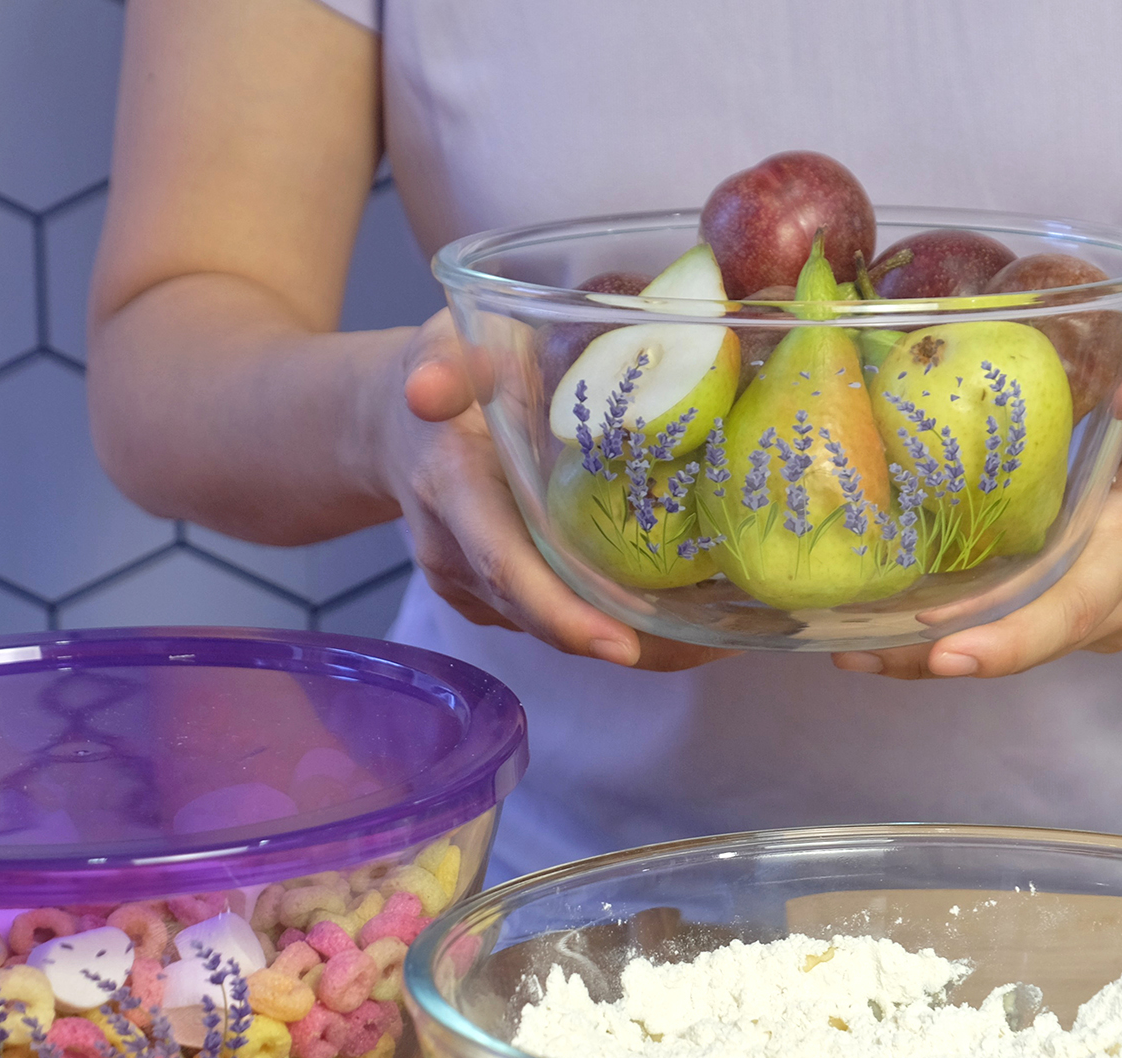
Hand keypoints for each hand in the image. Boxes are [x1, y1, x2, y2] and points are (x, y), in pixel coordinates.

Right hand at [388, 310, 736, 672]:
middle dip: (627, 642)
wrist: (399, 422)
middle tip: (715, 647)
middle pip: (543, 616)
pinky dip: (617, 624)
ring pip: (557, 627)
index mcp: (453, 491)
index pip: (505, 566)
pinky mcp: (495, 598)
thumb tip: (429, 389)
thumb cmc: (448, 373)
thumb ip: (447, 364)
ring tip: (722, 636)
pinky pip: (558, 618)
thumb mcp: (447, 346)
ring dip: (636, 641)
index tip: (623, 644)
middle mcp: (457, 553)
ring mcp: (473, 584)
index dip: (561, 613)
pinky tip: (683, 614)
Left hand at [832, 328, 1121, 679]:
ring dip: (932, 657)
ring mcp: (1111, 615)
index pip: (1080, 601)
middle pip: (1036, 641)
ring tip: (849, 651)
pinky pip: (1018, 637)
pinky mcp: (1087, 621)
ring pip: (1019, 648)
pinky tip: (880, 638)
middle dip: (946, 657)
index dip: (1015, 634)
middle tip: (859, 656)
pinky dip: (951, 643)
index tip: (948, 648)